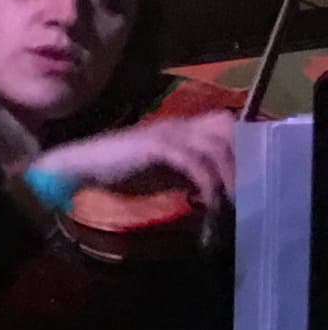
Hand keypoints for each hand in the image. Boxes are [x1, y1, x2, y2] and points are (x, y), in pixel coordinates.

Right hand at [32, 111, 236, 205]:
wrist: (79, 167)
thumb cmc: (117, 173)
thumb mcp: (162, 172)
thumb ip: (187, 174)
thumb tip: (217, 193)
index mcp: (179, 128)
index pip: (224, 126)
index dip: (242, 148)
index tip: (250, 180)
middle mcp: (177, 124)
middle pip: (227, 129)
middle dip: (242, 160)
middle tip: (245, 193)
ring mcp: (167, 132)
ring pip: (216, 147)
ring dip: (228, 179)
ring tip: (231, 205)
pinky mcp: (157, 145)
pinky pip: (196, 164)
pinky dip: (208, 186)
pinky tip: (208, 205)